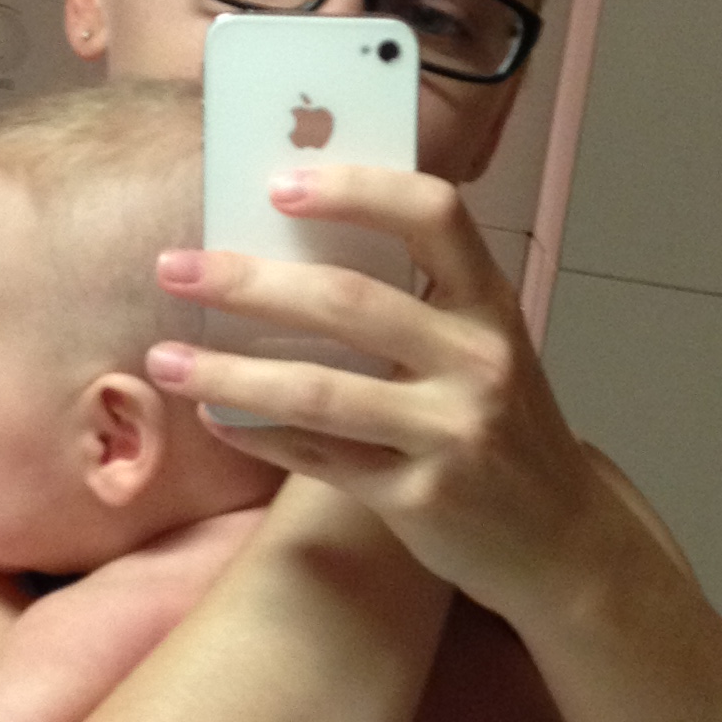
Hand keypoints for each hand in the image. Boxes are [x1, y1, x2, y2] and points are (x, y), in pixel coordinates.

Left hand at [146, 166, 610, 617]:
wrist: (558, 536)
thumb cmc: (499, 425)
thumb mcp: (481, 347)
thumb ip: (414, 300)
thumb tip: (288, 244)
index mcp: (492, 304)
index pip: (434, 215)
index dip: (356, 190)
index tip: (277, 185)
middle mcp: (478, 361)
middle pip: (349, 302)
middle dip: (248, 282)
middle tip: (176, 268)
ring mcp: (450, 434)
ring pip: (319, 390)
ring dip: (229, 372)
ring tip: (164, 359)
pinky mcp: (419, 498)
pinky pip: (318, 458)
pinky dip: (257, 434)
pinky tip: (215, 417)